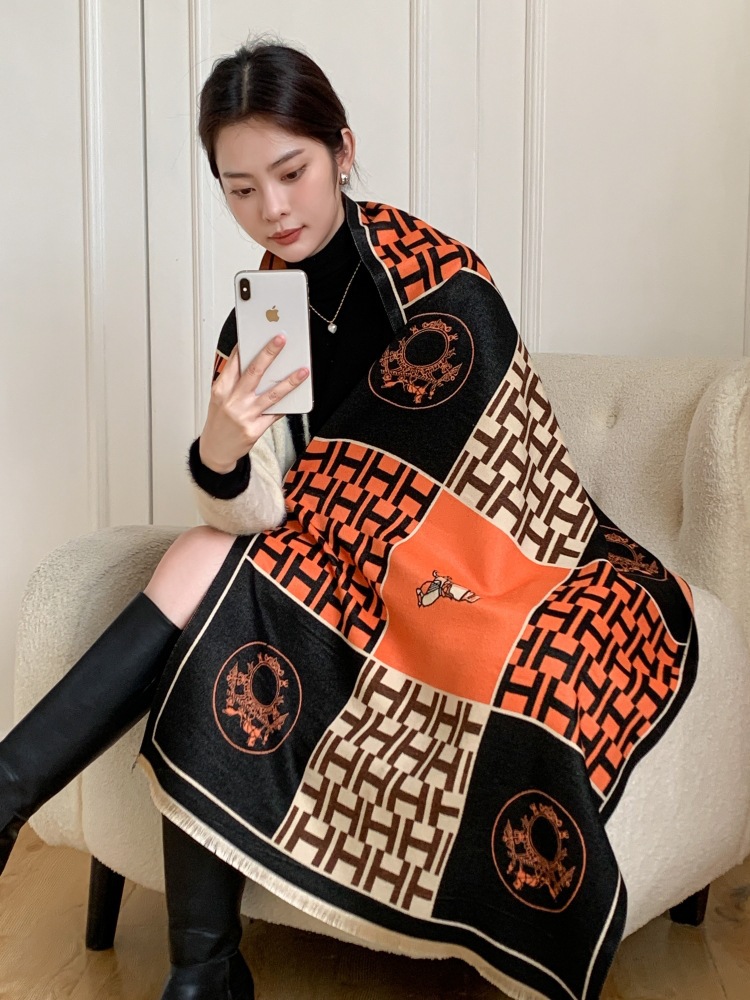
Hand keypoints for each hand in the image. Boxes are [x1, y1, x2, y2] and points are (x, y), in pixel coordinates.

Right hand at [198, 335, 308, 473]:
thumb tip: (253, 360)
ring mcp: (244, 416)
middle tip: (281, 339)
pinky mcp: (254, 430)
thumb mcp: (219, 398)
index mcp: (221, 390)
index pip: (234, 362)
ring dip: (289, 381)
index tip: (257, 332)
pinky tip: (298, 395)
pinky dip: (287, 405)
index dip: (246, 346)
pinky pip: (275, 414)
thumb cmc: (219, 422)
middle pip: (254, 372)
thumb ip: (234, 380)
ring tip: (303, 371)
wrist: (214, 451)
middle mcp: (232, 401)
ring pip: (271, 394)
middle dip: (269, 353)